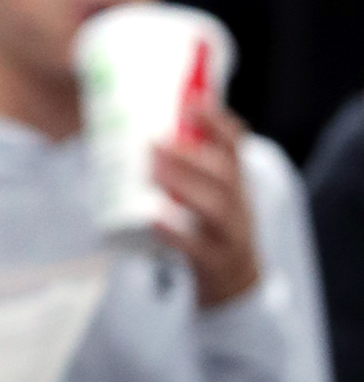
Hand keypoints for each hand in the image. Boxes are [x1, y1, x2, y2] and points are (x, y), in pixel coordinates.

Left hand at [152, 98, 260, 308]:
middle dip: (193, 156)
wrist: (235, 280)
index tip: (190, 101)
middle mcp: (238, 204)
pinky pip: (200, 249)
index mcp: (236, 180)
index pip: (236, 145)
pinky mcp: (215, 262)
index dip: (217, 122)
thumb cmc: (212, 222)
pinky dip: (177, 233)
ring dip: (185, 187)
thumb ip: (187, 157)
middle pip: (227, 176)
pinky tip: (154, 218)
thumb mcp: (211, 188)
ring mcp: (230, 234)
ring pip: (217, 210)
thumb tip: (142, 119)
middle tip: (155, 141)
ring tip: (152, 170)